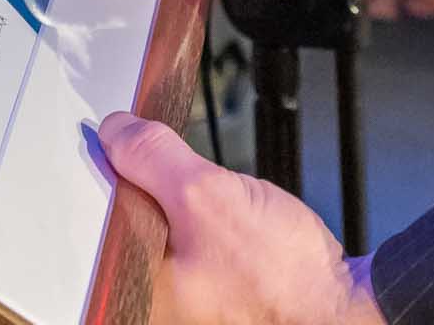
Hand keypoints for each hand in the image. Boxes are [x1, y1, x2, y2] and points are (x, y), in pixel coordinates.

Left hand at [98, 112, 381, 324]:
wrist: (339, 302)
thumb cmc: (281, 273)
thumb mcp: (206, 198)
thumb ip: (153, 160)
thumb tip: (115, 131)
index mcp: (136, 288)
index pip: (93, 218)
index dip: (102, 168)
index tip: (113, 134)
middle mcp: (150, 296)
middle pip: (118, 217)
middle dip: (134, 178)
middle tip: (156, 149)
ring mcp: (178, 290)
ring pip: (150, 220)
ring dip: (162, 189)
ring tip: (184, 175)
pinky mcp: (203, 279)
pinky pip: (177, 232)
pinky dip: (185, 207)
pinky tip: (204, 198)